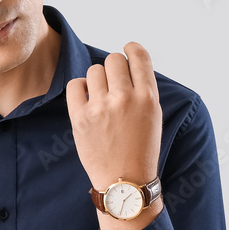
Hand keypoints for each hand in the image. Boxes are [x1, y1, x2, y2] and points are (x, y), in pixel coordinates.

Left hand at [65, 42, 162, 192]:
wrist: (124, 181)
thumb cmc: (140, 149)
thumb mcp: (153, 116)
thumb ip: (143, 88)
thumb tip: (127, 63)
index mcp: (148, 97)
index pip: (139, 56)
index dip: (131, 48)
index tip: (126, 49)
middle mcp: (125, 98)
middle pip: (113, 60)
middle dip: (113, 68)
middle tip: (113, 83)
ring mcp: (101, 107)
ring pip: (94, 70)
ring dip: (97, 79)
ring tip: (101, 97)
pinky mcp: (80, 117)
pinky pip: (74, 85)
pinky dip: (80, 89)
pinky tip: (86, 100)